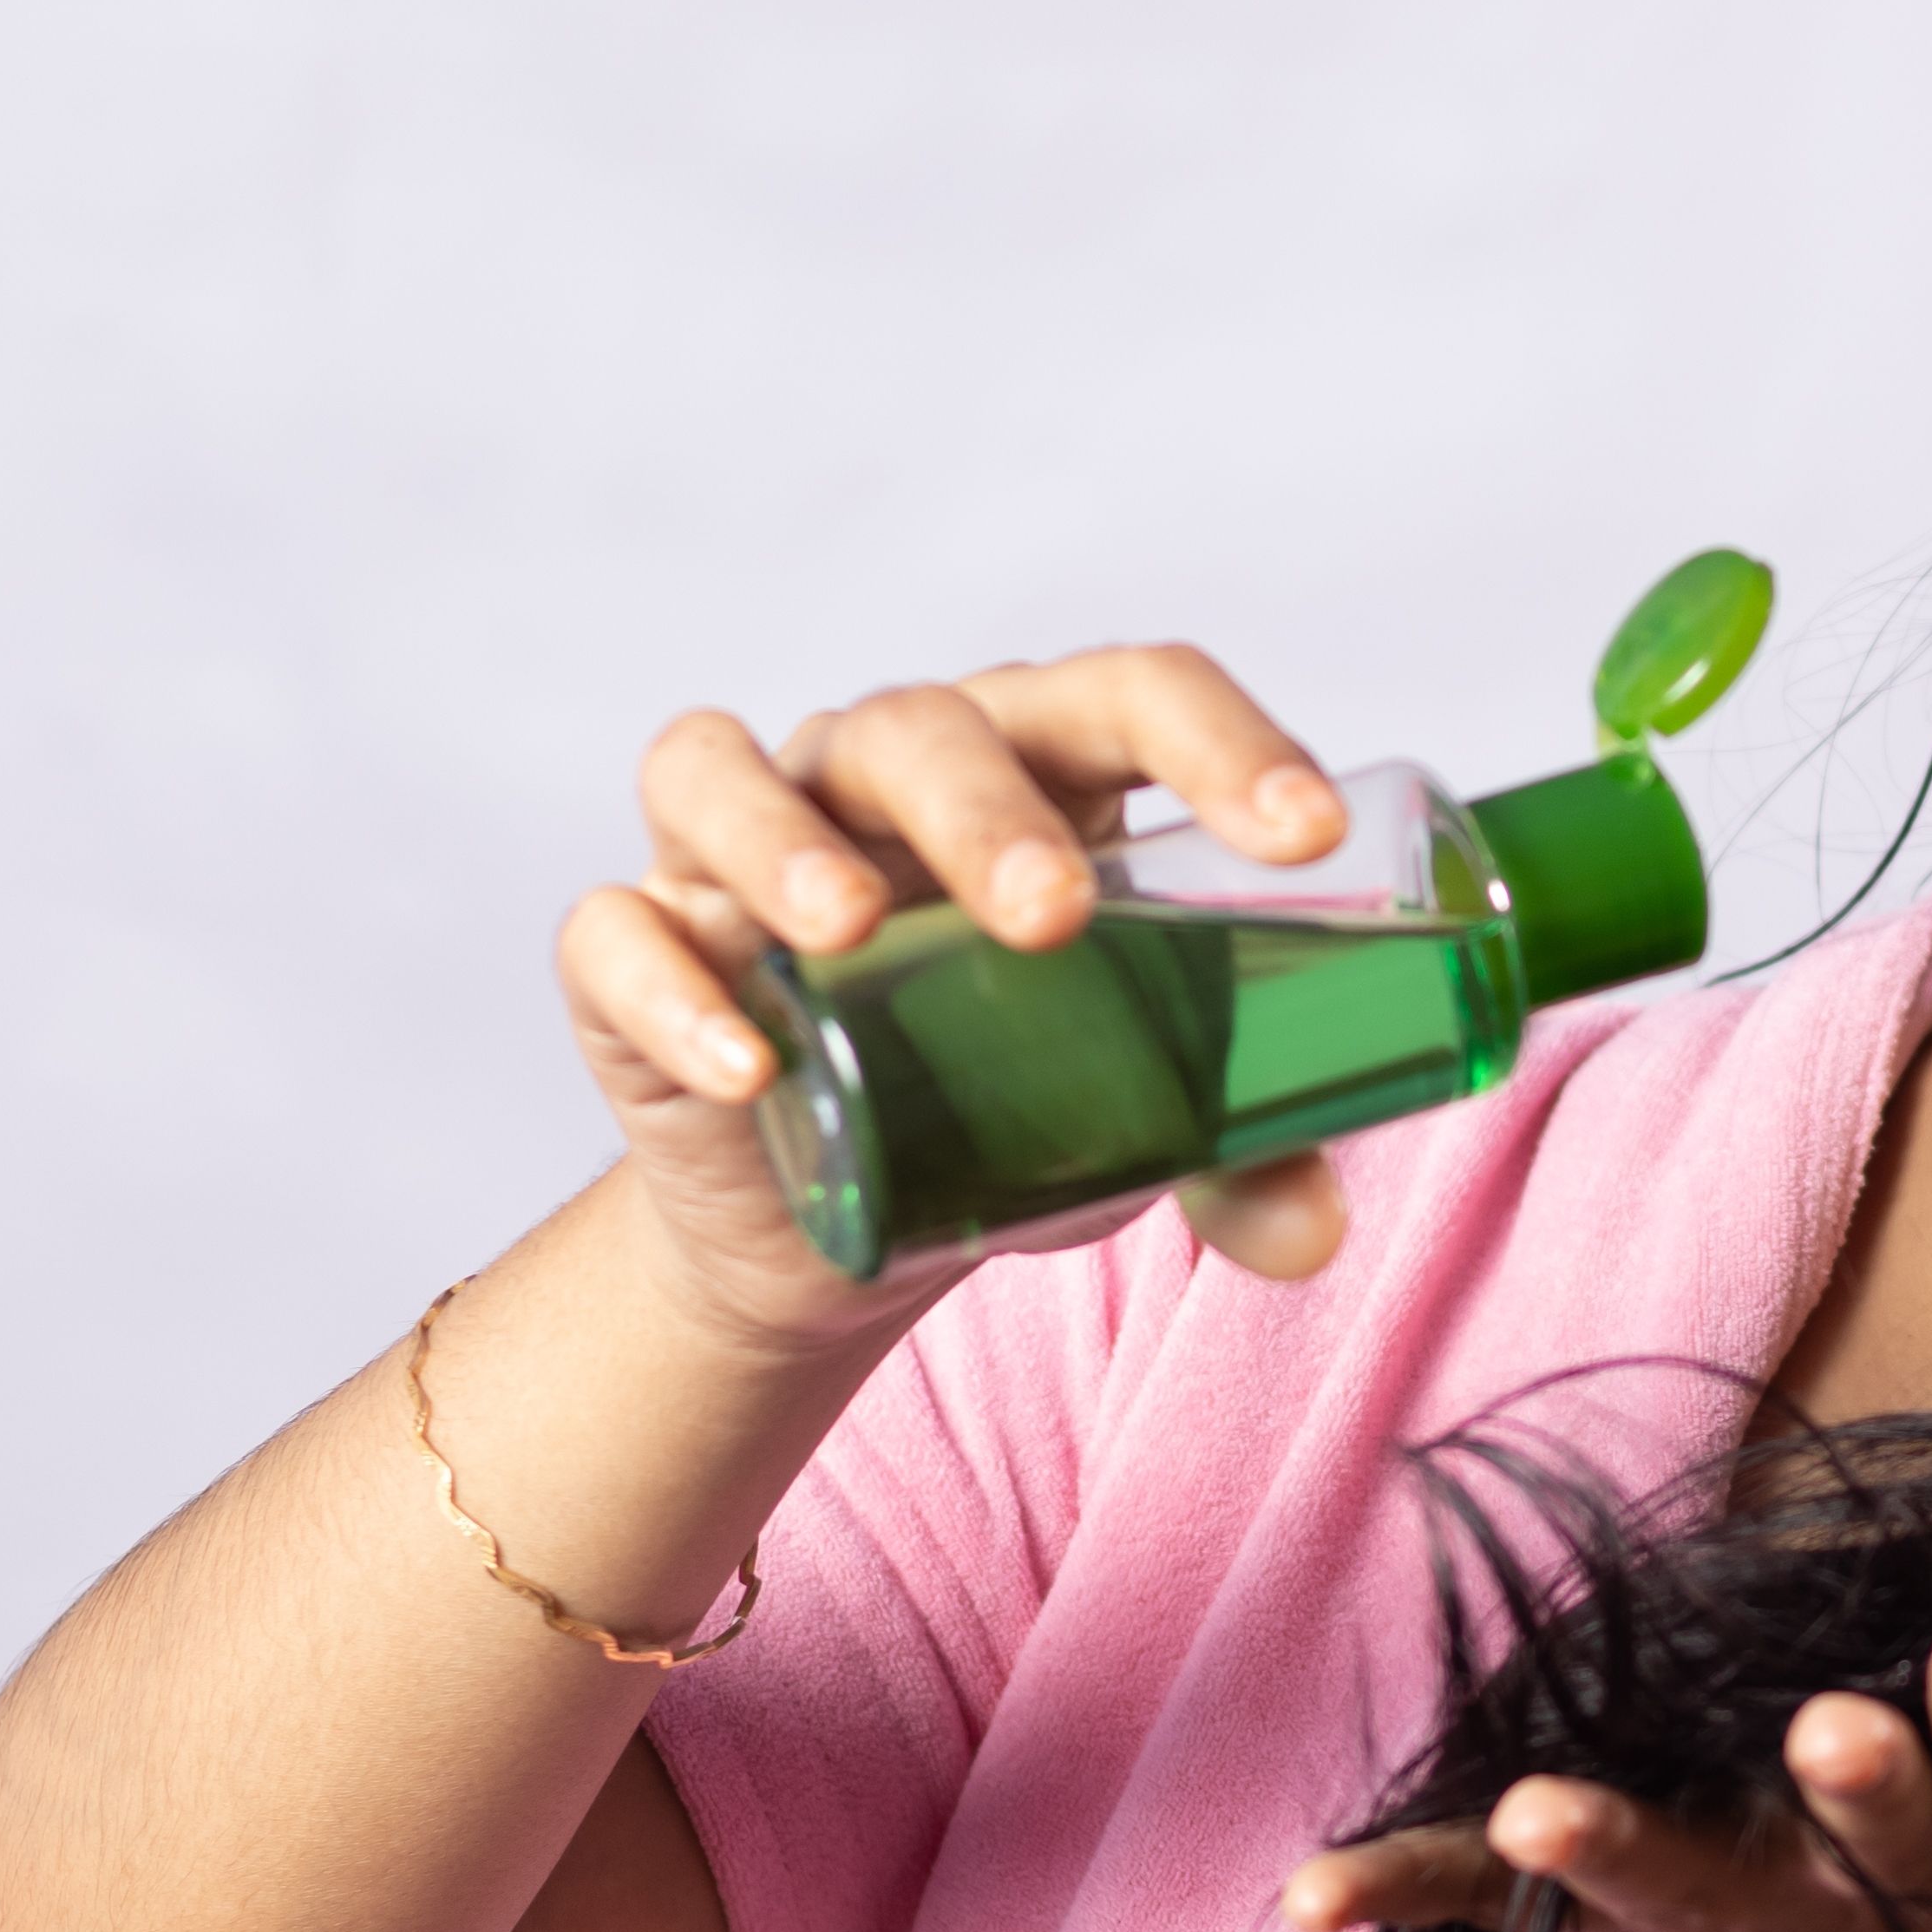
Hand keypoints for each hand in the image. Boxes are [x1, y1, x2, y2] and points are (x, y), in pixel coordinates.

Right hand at [555, 642, 1369, 1355]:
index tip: (1302, 833)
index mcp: (1039, 774)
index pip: (1128, 697)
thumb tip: (1314, 1234)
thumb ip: (1240, 1160)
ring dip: (781, 839)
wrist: (833, 1227)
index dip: (1219, 742)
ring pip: (721, 773)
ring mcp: (736, 856)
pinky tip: (746, 1067)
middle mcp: (878, 781)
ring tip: (849, 927)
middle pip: (920, 727)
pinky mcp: (633, 954)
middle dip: (985, 810)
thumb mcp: (1140, 1129)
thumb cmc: (1007, 1102)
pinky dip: (667, 989)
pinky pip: (616, 936)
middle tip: (1053, 914)